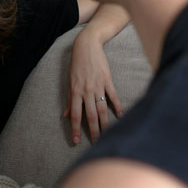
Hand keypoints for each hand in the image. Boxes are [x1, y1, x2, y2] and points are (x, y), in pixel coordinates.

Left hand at [66, 28, 123, 143]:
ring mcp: (98, 86)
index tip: (76, 140)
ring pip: (102, 108)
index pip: (76, 114)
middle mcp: (86, 91)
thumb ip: (70, 99)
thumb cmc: (76, 64)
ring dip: (105, 123)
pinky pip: (113, 96)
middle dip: (93, 130)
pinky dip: (117, 106)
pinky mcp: (107, 80)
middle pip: (91, 115)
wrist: (87, 45)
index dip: (76, 128)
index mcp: (75, 91)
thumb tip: (66, 115)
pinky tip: (121, 115)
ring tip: (107, 134)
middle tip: (96, 143)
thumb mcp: (69, 81)